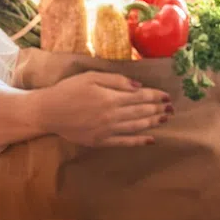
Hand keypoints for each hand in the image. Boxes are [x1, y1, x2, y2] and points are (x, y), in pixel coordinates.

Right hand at [34, 71, 172, 146]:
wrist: (47, 112)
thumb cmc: (68, 90)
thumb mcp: (91, 77)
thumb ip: (116, 80)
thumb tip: (138, 86)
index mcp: (111, 98)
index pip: (140, 97)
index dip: (156, 96)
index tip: (167, 96)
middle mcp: (112, 115)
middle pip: (141, 112)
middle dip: (158, 109)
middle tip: (172, 108)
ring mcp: (107, 130)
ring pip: (136, 127)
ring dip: (153, 122)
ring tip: (165, 119)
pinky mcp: (100, 141)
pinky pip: (124, 142)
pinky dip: (138, 141)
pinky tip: (150, 140)